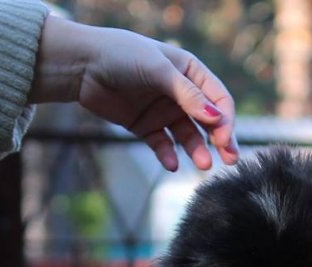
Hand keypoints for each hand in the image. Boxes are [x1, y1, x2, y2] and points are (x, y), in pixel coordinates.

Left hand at [30, 15, 237, 171]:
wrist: (81, 66)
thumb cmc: (122, 56)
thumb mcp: (158, 71)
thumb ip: (187, 96)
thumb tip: (216, 117)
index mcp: (190, 71)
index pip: (218, 99)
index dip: (225, 119)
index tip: (225, 138)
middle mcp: (180, 93)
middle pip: (208, 121)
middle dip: (220, 140)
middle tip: (230, 160)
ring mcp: (163, 111)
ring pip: (187, 136)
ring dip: (197, 150)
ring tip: (203, 165)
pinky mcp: (146, 127)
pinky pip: (163, 145)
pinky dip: (168, 155)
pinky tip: (172, 165)